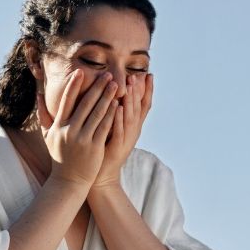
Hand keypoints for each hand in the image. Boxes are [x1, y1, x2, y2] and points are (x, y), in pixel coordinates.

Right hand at [38, 70, 119, 187]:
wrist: (68, 181)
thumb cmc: (59, 157)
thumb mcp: (48, 135)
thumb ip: (43, 114)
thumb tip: (39, 94)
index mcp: (58, 126)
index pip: (66, 101)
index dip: (73, 85)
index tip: (80, 71)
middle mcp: (69, 130)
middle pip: (85, 104)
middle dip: (97, 87)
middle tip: (107, 74)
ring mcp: (82, 139)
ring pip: (96, 114)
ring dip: (107, 97)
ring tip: (116, 85)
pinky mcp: (94, 147)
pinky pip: (104, 128)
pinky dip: (111, 115)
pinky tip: (119, 104)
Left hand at [93, 73, 153, 188]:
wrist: (101, 176)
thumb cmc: (103, 150)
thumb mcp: (112, 129)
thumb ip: (115, 114)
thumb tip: (115, 95)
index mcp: (133, 127)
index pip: (144, 105)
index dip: (147, 90)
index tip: (148, 74)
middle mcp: (133, 132)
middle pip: (138, 109)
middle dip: (137, 91)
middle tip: (135, 75)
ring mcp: (126, 140)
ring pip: (130, 117)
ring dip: (130, 100)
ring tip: (128, 85)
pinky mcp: (117, 148)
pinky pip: (119, 130)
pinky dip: (119, 118)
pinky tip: (117, 107)